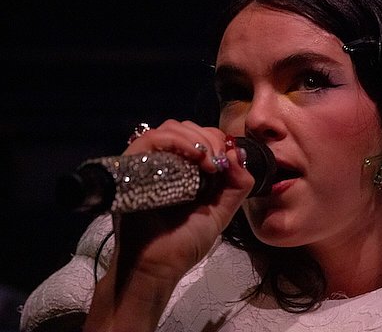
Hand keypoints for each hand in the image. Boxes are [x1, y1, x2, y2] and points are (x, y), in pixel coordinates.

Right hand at [84, 120, 252, 330]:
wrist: (157, 267)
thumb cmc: (184, 243)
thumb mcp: (220, 212)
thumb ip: (236, 185)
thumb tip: (238, 153)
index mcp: (185, 170)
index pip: (200, 136)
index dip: (218, 140)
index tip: (228, 159)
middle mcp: (165, 162)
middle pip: (186, 127)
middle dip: (210, 138)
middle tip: (219, 162)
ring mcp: (147, 163)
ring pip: (170, 128)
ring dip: (196, 138)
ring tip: (209, 162)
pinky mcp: (131, 167)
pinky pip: (151, 139)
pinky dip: (178, 141)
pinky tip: (196, 158)